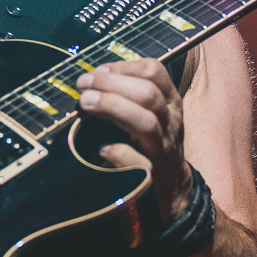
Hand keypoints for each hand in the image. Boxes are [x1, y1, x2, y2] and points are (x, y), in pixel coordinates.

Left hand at [76, 59, 192, 221]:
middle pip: (148, 94)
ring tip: (85, 103)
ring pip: (146, 123)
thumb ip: (130, 96)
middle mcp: (171, 123)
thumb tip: (91, 80)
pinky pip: (139, 163)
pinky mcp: (153, 176)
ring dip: (112, 107)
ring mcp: (163, 150)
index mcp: (170, 103)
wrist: (173, 189)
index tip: (97, 71)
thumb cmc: (152, 145)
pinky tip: (102, 149)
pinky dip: (119, 153)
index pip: (154, 72)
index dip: (123, 67)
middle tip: (83, 85)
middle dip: (111, 84)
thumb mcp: (151, 114)